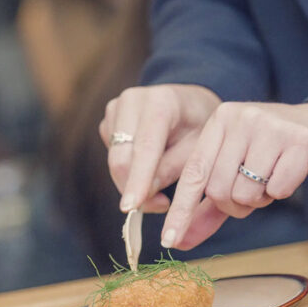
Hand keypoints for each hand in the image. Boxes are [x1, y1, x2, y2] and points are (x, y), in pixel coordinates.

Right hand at [100, 84, 222, 212]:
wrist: (190, 104)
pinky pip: (113, 156)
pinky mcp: (108, 121)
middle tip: (161, 206)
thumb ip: (172, 169)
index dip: (138, 179)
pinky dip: (129, 171)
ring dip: (133, 183)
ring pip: (115, 160)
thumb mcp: (198, 149)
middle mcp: (132, 100)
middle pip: (121, 157)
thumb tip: (145, 194)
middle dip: (135, 189)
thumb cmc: (199, 127)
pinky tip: (150, 168)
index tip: (131, 206)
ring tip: (162, 191)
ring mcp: (116, 108)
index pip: (146, 147)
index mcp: (162, 102)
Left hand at [161, 101, 307, 249]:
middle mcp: (242, 117)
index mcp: (221, 119)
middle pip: (219, 189)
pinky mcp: (300, 142)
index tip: (169, 240)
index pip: (194, 172)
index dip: (181, 209)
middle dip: (235, 205)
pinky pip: (277, 190)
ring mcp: (272, 127)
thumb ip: (207, 206)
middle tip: (254, 194)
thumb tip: (179, 241)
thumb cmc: (275, 153)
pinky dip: (281, 193)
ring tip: (272, 179)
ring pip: (247, 193)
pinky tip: (290, 174)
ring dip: (260, 199)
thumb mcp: (237, 170)